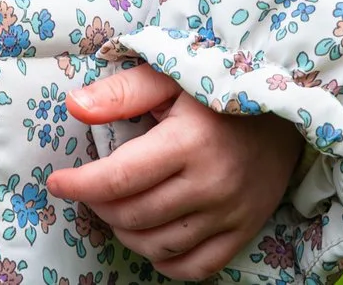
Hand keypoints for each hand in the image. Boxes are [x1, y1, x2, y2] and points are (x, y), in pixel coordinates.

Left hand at [47, 63, 302, 280]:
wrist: (285, 114)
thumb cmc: (217, 90)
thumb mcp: (169, 77)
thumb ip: (121, 92)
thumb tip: (74, 107)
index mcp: (187, 142)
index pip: (118, 179)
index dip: (79, 185)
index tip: (57, 182)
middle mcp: (210, 184)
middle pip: (134, 216)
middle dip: (98, 206)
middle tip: (88, 189)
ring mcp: (230, 213)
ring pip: (160, 246)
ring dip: (125, 234)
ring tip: (115, 209)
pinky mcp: (244, 231)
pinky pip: (197, 268)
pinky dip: (165, 262)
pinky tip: (150, 238)